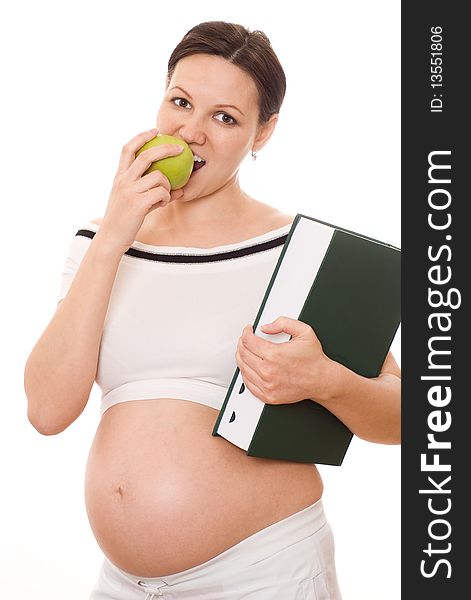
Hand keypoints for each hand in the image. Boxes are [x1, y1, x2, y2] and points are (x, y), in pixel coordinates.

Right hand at [99, 128, 184, 252]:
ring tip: (165, 196)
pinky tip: (163, 204)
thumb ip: (147, 190)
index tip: (155, 131)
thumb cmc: (123, 220)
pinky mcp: (137, 204)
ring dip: (167, 185)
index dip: (142, 137)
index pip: (128, 149)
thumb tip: (174, 186)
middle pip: (146, 156)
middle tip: (181, 149)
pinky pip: (161, 193)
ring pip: (158, 177)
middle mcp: (123, 181)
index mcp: (119, 177)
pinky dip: (166, 198)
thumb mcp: (130, 200)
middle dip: (165, 149)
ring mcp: (129, 192)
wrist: (111, 238)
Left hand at [235, 316, 332, 404]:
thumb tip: (266, 327)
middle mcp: (268, 371)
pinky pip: (248, 384)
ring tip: (246, 351)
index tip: (248, 330)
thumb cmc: (313, 359)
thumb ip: (283, 323)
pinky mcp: (268, 396)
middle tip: (245, 339)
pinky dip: (245, 374)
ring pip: (243, 369)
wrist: (321, 380)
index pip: (248, 341)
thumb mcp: (304, 331)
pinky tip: (249, 367)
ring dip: (241, 358)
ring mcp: (267, 385)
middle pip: (242, 354)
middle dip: (242, 343)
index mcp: (274, 355)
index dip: (246, 332)